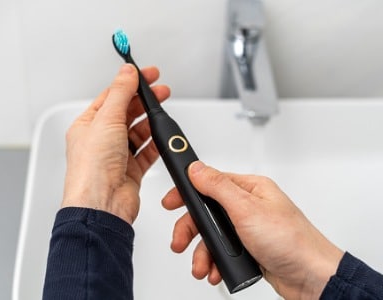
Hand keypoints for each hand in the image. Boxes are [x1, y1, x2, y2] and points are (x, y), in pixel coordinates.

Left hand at [62, 64, 169, 223]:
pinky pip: (146, 152)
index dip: (130, 83)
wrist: (102, 204)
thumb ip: (120, 93)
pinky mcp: (130, 170)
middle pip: (127, 113)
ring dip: (150, 122)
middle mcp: (101, 140)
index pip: (111, 97)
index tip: (147, 75)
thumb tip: (127, 73)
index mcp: (88, 125)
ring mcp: (116, 156)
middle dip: (145, 101)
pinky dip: (154, 144)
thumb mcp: (107, 120)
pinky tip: (161, 136)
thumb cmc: (92, 169)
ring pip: (138, 132)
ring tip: (163, 112)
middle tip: (162, 91)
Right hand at [162, 161, 343, 298]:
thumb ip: (218, 187)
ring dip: (202, 252)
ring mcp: (247, 228)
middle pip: (206, 213)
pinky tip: (216, 270)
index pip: (209, 183)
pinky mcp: (248, 248)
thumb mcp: (247, 209)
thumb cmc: (291, 241)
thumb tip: (196, 168)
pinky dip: (215, 262)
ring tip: (202, 266)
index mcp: (248, 189)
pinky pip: (222, 251)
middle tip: (180, 242)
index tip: (170, 201)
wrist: (311, 278)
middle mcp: (247, 206)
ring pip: (212, 235)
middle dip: (191, 230)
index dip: (187, 192)